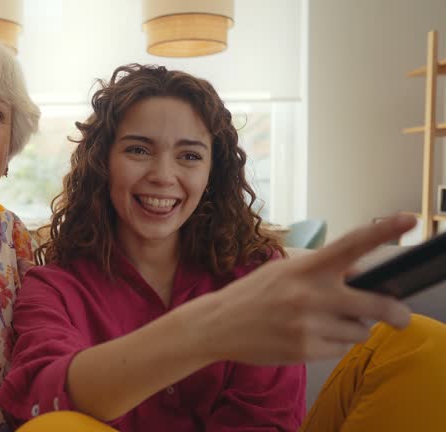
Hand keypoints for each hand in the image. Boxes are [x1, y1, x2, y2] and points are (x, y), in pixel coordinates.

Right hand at [195, 214, 414, 364]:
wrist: (218, 324)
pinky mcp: (306, 350)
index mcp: (306, 268)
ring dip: (354, 327)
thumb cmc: (252, 294)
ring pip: (360, 331)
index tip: (409, 221)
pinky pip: (341, 349)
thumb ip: (320, 270)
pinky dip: (335, 343)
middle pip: (377, 304)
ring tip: (330, 323)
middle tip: (400, 315)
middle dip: (396, 312)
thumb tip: (361, 275)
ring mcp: (309, 325)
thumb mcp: (283, 271)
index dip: (383, 231)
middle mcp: (311, 295)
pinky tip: (313, 336)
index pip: (351, 245)